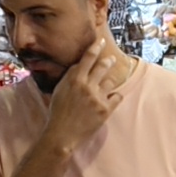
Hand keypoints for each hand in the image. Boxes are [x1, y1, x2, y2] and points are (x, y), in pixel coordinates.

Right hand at [39, 39, 137, 155]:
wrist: (62, 135)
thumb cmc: (57, 112)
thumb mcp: (59, 90)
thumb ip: (70, 77)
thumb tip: (80, 65)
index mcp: (74, 79)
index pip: (88, 58)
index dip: (96, 47)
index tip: (101, 41)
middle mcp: (87, 86)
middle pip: (103, 66)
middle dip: (108, 61)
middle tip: (111, 59)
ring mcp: (97, 97)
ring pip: (110, 81)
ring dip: (109, 81)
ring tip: (105, 84)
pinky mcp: (105, 109)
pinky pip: (117, 96)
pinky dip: (114, 96)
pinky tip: (111, 98)